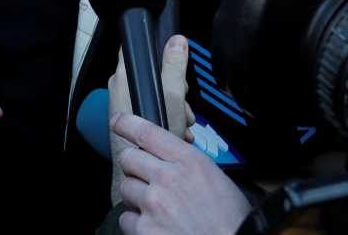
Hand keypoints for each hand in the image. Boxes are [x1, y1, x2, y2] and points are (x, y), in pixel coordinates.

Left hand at [109, 35, 194, 204]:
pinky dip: (165, 116)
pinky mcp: (129, 119)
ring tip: (183, 122)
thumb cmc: (151, 141)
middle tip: (183, 103)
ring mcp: (122, 104)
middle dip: (173, 88)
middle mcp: (118, 88)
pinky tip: (177, 130)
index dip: (157, 51)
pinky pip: (150, 108)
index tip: (172, 59)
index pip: (134, 47)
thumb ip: (174, 67)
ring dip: (172, 105)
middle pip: (151, 73)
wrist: (147, 172)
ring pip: (153, 92)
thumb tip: (177, 40)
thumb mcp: (172, 98)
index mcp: (123, 77)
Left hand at [112, 112, 251, 234]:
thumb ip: (186, 163)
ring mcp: (153, 204)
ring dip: (135, 195)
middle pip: (128, 158)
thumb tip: (166, 158)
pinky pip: (126, 218)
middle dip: (133, 166)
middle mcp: (167, 179)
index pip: (147, 132)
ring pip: (125, 188)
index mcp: (188, 161)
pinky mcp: (144, 229)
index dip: (126, 124)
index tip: (118, 122)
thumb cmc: (229, 218)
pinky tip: (153, 224)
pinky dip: (136, 222)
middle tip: (144, 176)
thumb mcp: (215, 177)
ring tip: (155, 206)